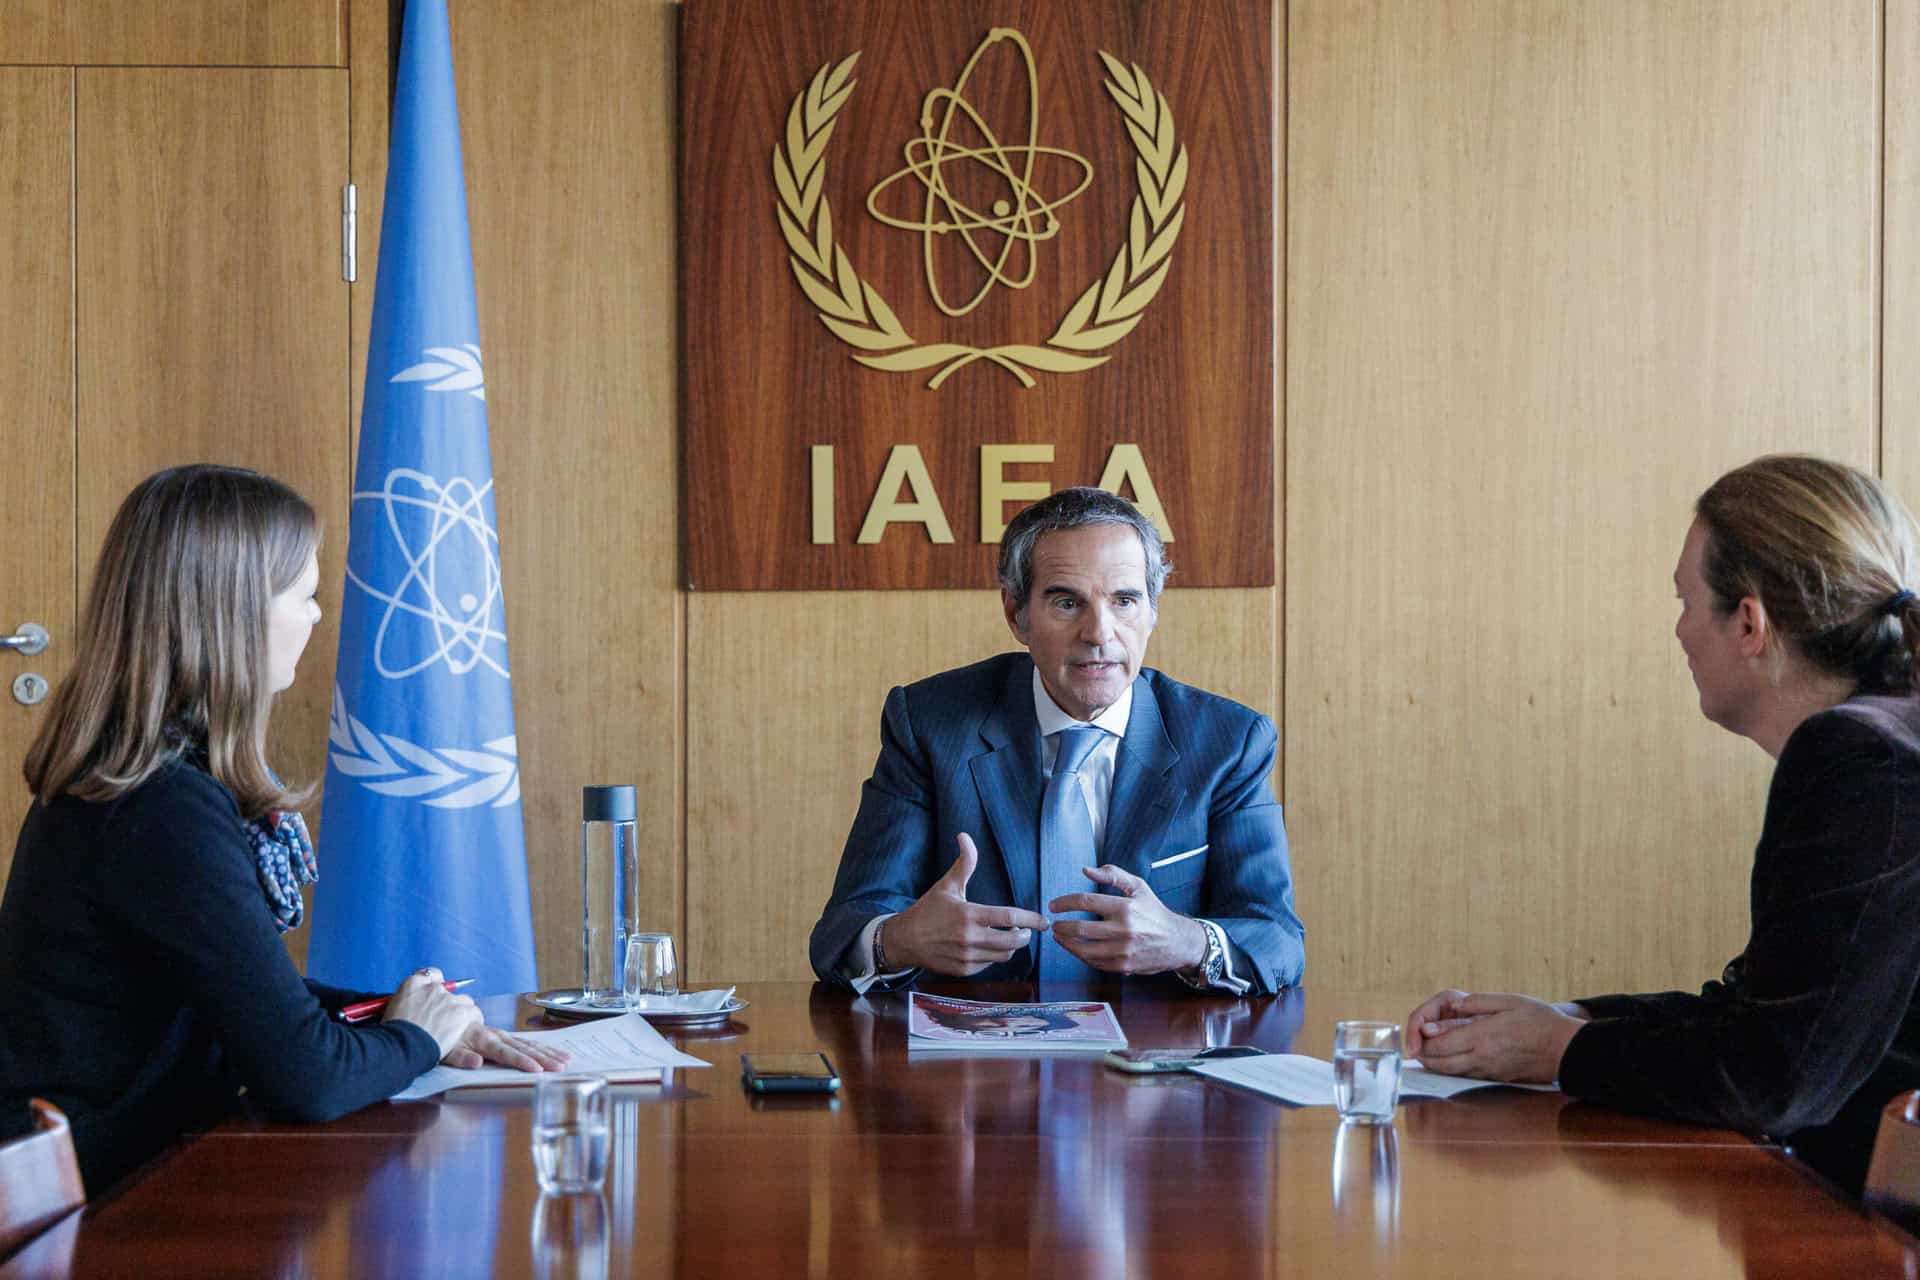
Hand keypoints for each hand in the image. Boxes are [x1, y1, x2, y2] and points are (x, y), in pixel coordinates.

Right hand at [381, 966, 481, 1058]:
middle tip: (441, 1022)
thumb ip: (406, 1004)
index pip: (430, 974)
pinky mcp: (461, 1012)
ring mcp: (448, 999)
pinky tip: (463, 1033)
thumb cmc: (392, 1037)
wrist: (400, 1047)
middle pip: (449, 991)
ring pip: (464, 1002)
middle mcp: (432, 988)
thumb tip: (414, 1010)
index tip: (435, 997)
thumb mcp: (390, 1012)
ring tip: (452, 1031)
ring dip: (460, 1014)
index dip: (435, 985)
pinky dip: (472, 1022)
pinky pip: (474, 1013)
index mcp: (411, 984)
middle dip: (447, 1005)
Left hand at [440, 1024, 571, 1071]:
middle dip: (544, 1057)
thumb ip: (460, 1057)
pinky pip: (522, 1041)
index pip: (505, 1052)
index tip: (538, 1070)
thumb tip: (477, 1063)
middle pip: (523, 1047)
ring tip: (566, 1059)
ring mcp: (498, 1035)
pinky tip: (552, 1051)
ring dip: (547, 1051)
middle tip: (563, 1066)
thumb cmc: (438, 1037)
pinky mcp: (499, 1036)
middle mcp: (493, 1036)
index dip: (522, 1061)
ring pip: (526, 1043)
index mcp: (481, 1039)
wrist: (433, 1019)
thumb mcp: (444, 1050)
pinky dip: (539, 1047)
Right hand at [885, 833, 1051, 975]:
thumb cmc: (928, 910)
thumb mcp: (947, 886)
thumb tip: (965, 836)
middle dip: (1026, 935)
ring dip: (1012, 946)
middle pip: (1013, 941)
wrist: (904, 940)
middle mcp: (970, 938)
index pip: (1010, 917)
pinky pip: (989, 964)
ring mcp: (967, 957)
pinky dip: (994, 955)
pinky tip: (990, 946)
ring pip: (1004, 955)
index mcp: (969, 915)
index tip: (1043, 920)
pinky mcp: (964, 970)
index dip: (1031, 919)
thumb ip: (964, 863)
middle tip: (1027, 929)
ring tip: (1010, 936)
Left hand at [1047, 864, 1208, 975]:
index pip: (1085, 902)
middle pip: (1080, 928)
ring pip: (1084, 949)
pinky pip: (1094, 963)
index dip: (1064, 903)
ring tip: (1059, 937)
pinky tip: (1076, 948)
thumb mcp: (1138, 887)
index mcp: (1125, 907)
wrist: (1177, 942)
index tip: (1053, 905)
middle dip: (1061, 926)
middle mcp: (1123, 930)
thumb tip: (1086, 870)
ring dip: (1066, 943)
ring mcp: (1123, 951)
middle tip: (1053, 924)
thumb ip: (1113, 875)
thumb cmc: (1154, 912)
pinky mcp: (1123, 966)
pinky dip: (1081, 956)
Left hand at [1403, 990, 1585, 1082]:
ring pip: (1450, 1073)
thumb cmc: (1540, 1020)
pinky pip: (1465, 1076)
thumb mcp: (1508, 1001)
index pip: (1438, 1045)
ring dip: (1436, 1063)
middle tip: (1419, 1041)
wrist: (1567, 1049)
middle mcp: (1481, 1058)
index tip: (1419, 1030)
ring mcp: (1488, 1072)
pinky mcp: (1496, 1079)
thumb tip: (1451, 1008)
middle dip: (1423, 1053)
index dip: (1422, 1039)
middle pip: (1438, 1064)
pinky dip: (1453, 1068)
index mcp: (1481, 1037)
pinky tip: (1453, 1056)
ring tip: (1432, 1047)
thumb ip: (1476, 1004)